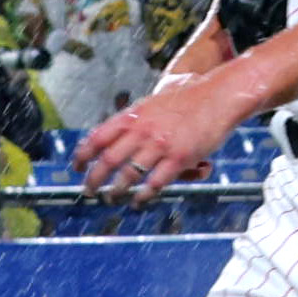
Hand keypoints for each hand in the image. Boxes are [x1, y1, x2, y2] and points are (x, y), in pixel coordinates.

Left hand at [78, 68, 246, 197]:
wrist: (219, 95)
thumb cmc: (189, 98)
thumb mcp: (154, 103)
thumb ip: (135, 119)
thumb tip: (114, 134)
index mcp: (134, 115)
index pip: (98, 137)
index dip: (83, 155)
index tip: (77, 167)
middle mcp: (143, 129)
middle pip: (108, 160)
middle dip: (94, 180)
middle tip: (89, 191)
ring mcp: (161, 144)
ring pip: (129, 175)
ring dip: (116, 191)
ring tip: (111, 198)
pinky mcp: (180, 157)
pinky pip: (155, 183)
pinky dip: (144, 195)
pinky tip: (139, 201)